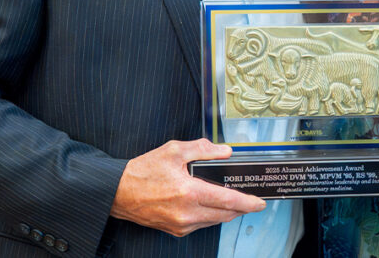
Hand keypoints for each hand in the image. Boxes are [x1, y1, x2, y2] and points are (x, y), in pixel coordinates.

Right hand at [109, 138, 265, 236]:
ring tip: (231, 199)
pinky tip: (209, 204)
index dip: (247, 202)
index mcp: (188, 192)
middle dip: (241, 207)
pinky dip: (210, 215)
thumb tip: (225, 151)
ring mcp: (181, 225)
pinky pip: (201, 224)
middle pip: (225, 214)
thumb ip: (203, 149)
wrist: (119, 192)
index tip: (259, 202)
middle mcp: (186, 213)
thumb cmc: (143, 171)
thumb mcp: (174, 150)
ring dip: (226, 212)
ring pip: (214, 221)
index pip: (227, 200)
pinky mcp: (175, 231)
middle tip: (249, 199)